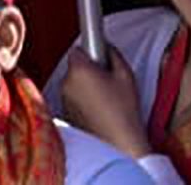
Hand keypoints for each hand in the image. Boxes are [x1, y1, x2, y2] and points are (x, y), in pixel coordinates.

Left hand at [55, 43, 149, 158]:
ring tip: (105, 99)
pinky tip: (99, 110)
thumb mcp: (126, 75)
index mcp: (79, 70)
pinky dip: (82, 101)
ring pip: (73, 84)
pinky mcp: (65, 113)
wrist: (119, 144)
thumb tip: (106, 47)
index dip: (91, 53)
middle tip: (107, 81)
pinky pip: (73, 99)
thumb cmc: (123, 112)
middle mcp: (66, 83)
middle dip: (89, 70)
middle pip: (75, 68)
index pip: (77, 50)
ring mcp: (64, 100)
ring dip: (85, 87)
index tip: (100, 57)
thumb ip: (113, 53)